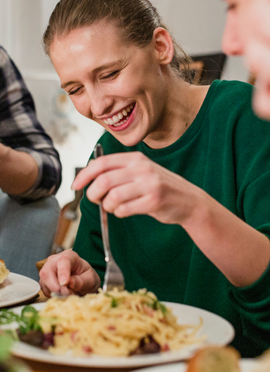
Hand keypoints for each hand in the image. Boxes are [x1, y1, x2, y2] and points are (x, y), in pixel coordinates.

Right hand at [39, 249, 100, 296]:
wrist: (84, 282)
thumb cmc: (87, 277)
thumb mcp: (90, 279)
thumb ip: (80, 281)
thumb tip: (69, 283)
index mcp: (70, 256)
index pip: (63, 261)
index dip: (63, 272)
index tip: (64, 283)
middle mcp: (55, 261)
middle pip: (47, 271)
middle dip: (55, 286)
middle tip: (67, 294)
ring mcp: (48, 270)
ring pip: (44, 282)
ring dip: (55, 292)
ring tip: (69, 294)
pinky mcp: (45, 281)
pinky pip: (44, 289)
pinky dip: (53, 295)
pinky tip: (63, 294)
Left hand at [72, 152, 197, 224]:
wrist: (189, 200)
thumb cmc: (159, 187)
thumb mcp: (141, 171)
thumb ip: (118, 171)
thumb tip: (88, 177)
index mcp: (135, 158)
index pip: (101, 163)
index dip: (84, 175)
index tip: (75, 186)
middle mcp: (142, 168)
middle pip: (103, 181)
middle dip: (93, 194)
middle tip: (96, 200)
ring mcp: (149, 184)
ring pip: (112, 196)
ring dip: (107, 206)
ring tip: (113, 207)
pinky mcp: (154, 201)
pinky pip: (124, 210)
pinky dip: (119, 213)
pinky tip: (125, 211)